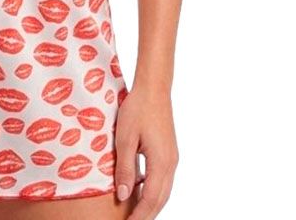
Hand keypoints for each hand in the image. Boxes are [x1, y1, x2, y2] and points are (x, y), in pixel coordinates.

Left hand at [113, 85, 178, 218]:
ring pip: (164, 190)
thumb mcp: (125, 139)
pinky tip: (139, 188)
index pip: (151, 200)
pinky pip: (163, 179)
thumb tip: (124, 196)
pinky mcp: (169, 152)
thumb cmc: (137, 110)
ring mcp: (172, 158)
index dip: (140, 216)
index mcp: (161, 163)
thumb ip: (125, 169)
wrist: (154, 88)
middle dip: (147, 214)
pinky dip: (153, 189)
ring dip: (150, 203)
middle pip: (161, 199)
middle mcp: (171, 164)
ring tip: (134, 212)